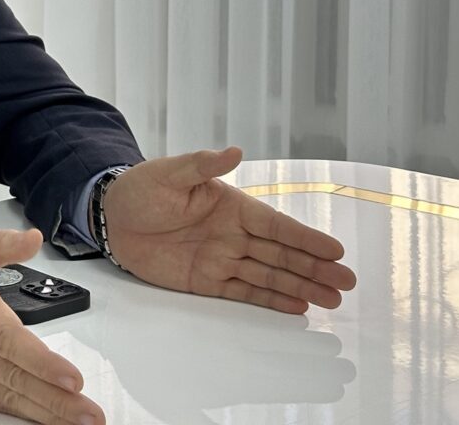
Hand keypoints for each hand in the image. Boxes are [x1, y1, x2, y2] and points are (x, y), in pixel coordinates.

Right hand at [0, 228, 103, 424]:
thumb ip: (0, 243)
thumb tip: (33, 238)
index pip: (7, 339)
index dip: (41, 362)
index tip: (73, 379)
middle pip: (12, 377)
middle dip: (56, 400)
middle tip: (91, 414)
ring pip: (5, 396)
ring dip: (45, 412)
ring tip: (79, 422)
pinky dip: (21, 413)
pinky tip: (46, 418)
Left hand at [103, 147, 357, 313]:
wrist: (111, 218)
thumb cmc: (141, 189)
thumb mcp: (170, 173)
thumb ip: (203, 165)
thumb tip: (235, 151)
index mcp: (230, 205)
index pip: (275, 224)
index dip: (305, 238)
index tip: (335, 250)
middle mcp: (233, 234)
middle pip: (281, 254)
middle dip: (314, 268)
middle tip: (347, 283)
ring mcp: (222, 258)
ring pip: (269, 276)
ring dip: (301, 287)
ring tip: (332, 301)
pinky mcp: (206, 280)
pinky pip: (244, 292)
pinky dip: (270, 300)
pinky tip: (297, 306)